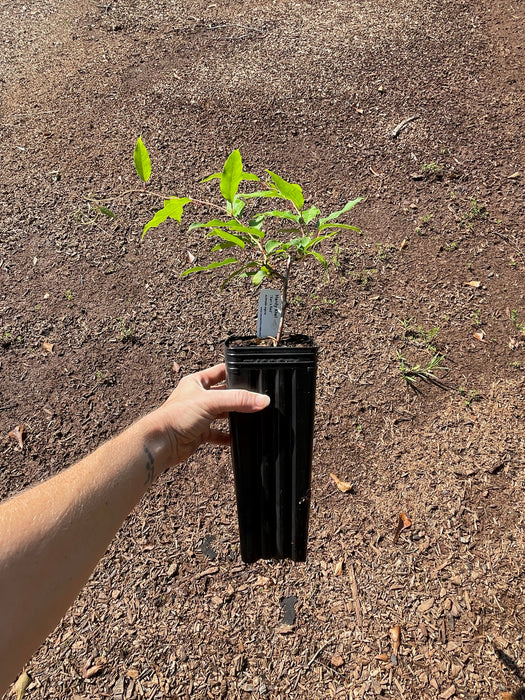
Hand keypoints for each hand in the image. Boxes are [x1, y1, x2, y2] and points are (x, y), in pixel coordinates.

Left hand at [147, 363, 269, 468]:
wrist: (161, 443)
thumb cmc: (175, 416)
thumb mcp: (211, 401)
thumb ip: (238, 400)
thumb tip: (262, 399)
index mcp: (196, 382)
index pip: (221, 371)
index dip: (235, 372)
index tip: (252, 375)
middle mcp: (197, 397)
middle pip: (224, 394)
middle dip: (238, 398)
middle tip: (255, 399)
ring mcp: (199, 415)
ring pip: (222, 414)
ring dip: (234, 416)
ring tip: (250, 416)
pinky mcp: (199, 433)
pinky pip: (218, 434)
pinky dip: (227, 436)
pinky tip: (237, 437)